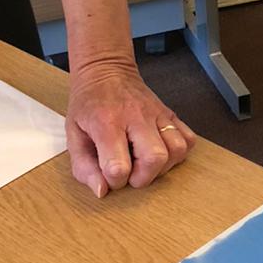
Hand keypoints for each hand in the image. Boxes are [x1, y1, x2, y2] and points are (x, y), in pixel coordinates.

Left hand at [66, 59, 194, 196]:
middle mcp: (136, 117)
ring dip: (163, 167)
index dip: (115, 180)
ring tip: (146, 163)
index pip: (119, 166)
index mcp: (107, 122)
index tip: (110, 174)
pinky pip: (188, 139)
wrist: (106, 71)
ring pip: (177, 150)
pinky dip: (178, 152)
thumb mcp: (73, 133)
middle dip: (144, 177)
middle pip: (155, 158)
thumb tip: (102, 191)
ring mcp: (157, 113)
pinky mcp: (170, 113)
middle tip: (131, 173)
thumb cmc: (88, 103)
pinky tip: (161, 151)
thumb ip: (83, 166)